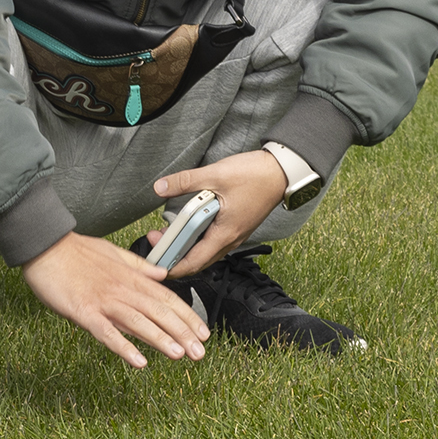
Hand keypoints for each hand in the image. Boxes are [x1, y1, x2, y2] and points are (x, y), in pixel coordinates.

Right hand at [18, 231, 211, 369]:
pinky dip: (123, 346)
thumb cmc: (76, 252)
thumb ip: (139, 266)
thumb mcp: (113, 253)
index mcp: (131, 277)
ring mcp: (104, 300)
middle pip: (159, 311)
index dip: (187, 316)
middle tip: (200, 353)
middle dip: (182, 333)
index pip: (167, 298)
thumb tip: (162, 275)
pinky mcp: (83, 311)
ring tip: (179, 355)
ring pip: (139, 321)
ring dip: (160, 339)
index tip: (203, 333)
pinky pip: (107, 331)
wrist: (45, 246)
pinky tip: (138, 362)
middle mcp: (122, 289)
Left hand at [147, 149, 289, 277]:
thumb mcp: (215, 174)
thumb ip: (185, 181)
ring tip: (168, 231)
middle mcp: (230, 239)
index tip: (155, 264)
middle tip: (155, 240)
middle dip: (174, 254)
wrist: (282, 172)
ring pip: (205, 249)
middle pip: (197, 259)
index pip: (193, 262)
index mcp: (225, 234)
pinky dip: (196, 236)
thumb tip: (161, 187)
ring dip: (185, 244)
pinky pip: (212, 239)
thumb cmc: (256, 176)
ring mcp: (234, 233)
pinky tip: (188, 222)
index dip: (172, 267)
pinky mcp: (236, 225)